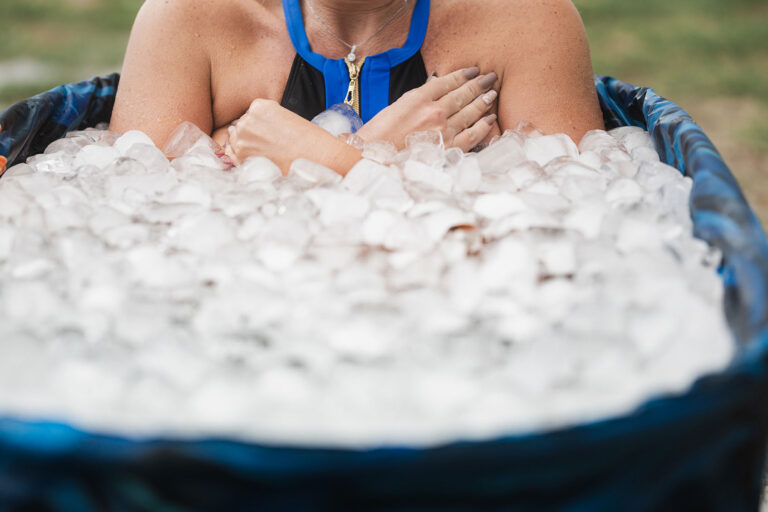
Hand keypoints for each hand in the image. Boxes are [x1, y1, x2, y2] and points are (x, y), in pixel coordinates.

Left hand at [224, 99, 353, 172]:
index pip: (250, 115)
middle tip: (268, 147)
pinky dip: (240, 158)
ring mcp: (242, 139)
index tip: (268, 135)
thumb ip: (267, 122)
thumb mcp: (286, 119)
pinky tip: (254, 160)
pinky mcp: (242, 157)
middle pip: (241, 127)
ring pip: (235, 141)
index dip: (258, 127)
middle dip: (250, 137)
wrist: (317, 157)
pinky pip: (232, 156)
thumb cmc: (307, 140)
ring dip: (246, 147)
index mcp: (260, 106)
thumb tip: (255, 134)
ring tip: (265, 154)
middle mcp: (248, 120)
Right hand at [356, 67, 497, 150]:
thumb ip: (418, 98)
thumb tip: (435, 87)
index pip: (448, 81)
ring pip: (470, 111)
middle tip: (491, 78)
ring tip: (492, 94)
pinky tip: (490, 119)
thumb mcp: (397, 106)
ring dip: (483, 101)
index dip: (463, 74)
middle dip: (479, 84)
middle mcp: (434, 112)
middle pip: (463, 94)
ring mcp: (443, 130)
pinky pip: (472, 135)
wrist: (374, 159)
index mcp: (418, 98)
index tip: (473, 71)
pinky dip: (483, 126)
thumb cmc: (380, 134)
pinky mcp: (448, 148)